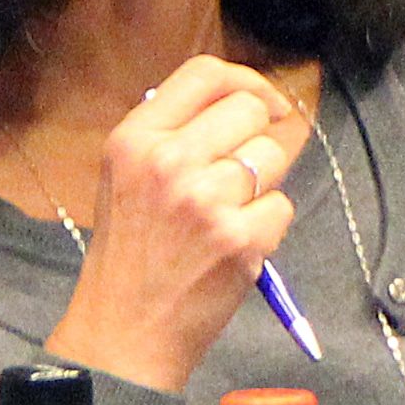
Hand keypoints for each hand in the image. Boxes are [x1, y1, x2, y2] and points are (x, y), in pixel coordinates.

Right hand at [42, 56, 309, 392]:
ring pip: (272, 158)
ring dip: (261, 187)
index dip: (246, 81)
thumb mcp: (126, 177)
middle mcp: (168, 160)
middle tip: (236, 175)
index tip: (263, 104)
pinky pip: (282, 207)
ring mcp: (206, 199)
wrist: (123, 331)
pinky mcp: (240, 238)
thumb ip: (172, 135)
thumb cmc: (129, 254)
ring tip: (225, 216)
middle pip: (251, 110)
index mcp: (134, 139)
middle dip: (257, 138)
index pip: (205, 73)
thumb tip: (240, 100)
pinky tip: (234, 246)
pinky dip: (267, 227)